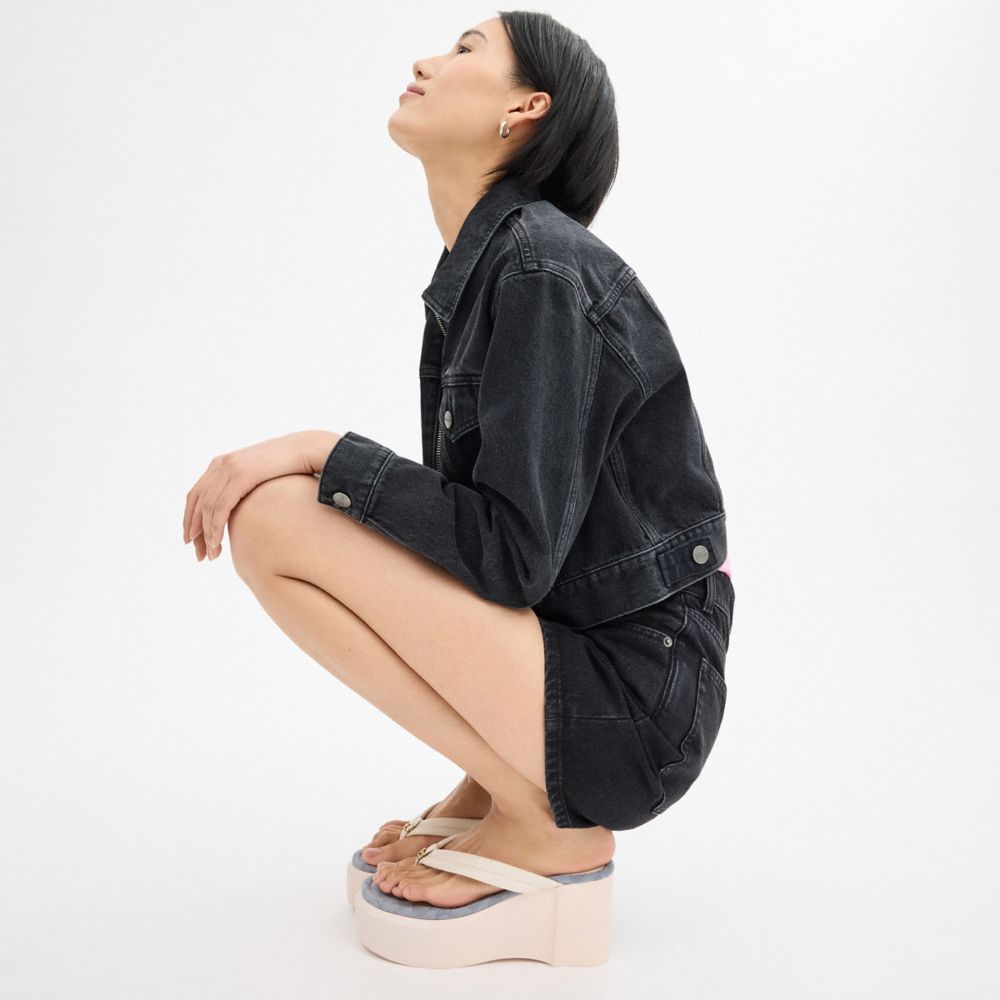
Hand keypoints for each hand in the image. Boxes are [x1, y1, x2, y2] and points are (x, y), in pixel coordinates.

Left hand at [183, 430, 339, 561]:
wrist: (306, 449)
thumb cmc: (289, 467)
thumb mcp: (260, 477)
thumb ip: (246, 488)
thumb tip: (243, 510)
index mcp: (221, 464)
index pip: (195, 495)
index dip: (189, 519)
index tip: (193, 541)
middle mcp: (220, 465)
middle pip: (196, 503)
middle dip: (195, 532)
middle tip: (199, 555)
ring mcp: (229, 468)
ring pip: (207, 508)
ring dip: (207, 535)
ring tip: (212, 555)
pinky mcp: (241, 475)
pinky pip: (220, 506)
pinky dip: (215, 527)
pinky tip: (217, 542)